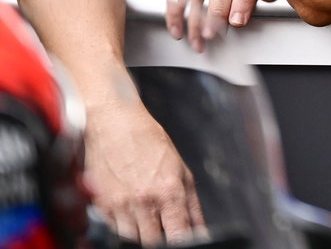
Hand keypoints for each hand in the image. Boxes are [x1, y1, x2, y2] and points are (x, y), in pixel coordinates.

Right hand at [85, 99, 204, 244]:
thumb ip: (191, 204)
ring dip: (142, 236)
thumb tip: (199, 228)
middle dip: (162, 240)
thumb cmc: (149, 141)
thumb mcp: (181, 169)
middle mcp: (144, 202)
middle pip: (154, 242)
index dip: (183, 242)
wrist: (114, 123)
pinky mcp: (102, 206)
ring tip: (149, 221)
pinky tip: (131, 215)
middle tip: (165, 228)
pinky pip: (114, 230)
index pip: (178, 235)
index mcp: (168, 192)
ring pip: (133, 240)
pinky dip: (124, 229)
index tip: (186, 243)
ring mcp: (120, 206)